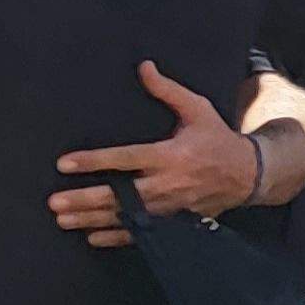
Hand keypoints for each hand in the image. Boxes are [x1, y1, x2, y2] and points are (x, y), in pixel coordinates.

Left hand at [47, 63, 259, 243]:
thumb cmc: (218, 139)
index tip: (64, 164)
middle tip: (55, 202)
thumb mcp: (198, 109)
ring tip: (63, 220)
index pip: (125, 158)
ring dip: (93, 219)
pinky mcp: (175, 221)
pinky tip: (92, 236)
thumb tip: (144, 67)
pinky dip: (117, 237)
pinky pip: (143, 233)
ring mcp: (170, 207)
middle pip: (120, 195)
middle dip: (86, 199)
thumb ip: (168, 90)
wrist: (249, 174)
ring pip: (126, 216)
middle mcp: (167, 184)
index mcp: (170, 155)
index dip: (94, 161)